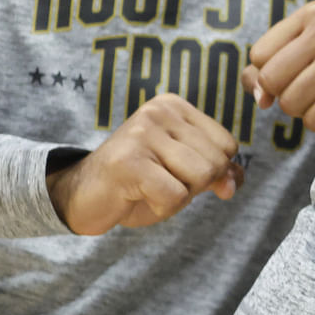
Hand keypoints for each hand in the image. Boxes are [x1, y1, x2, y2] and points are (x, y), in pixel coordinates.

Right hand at [45, 93, 241, 234]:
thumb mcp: (183, 173)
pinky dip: (163, 208)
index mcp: (175, 106)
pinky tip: (137, 197)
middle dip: (194, 186)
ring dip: (179, 198)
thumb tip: (236, 182)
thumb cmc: (135, 183)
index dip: (211, 172)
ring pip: (200, 177)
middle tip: (159, 184)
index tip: (175, 173)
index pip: (227, 145)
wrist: (78, 197)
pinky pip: (175, 196)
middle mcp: (159, 112)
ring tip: (149, 189)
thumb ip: (216, 172)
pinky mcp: (128, 163)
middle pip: (216, 162)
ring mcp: (142, 134)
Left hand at [240, 0, 314, 131]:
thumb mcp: (296, 50)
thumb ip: (261, 72)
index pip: (260, 55)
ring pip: (291, 102)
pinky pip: (314, 118)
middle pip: (272, 79)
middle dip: (281, 92)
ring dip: (300, 108)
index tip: (292, 70)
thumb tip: (263, 100)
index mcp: (313, 13)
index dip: (268, 71)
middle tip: (304, 87)